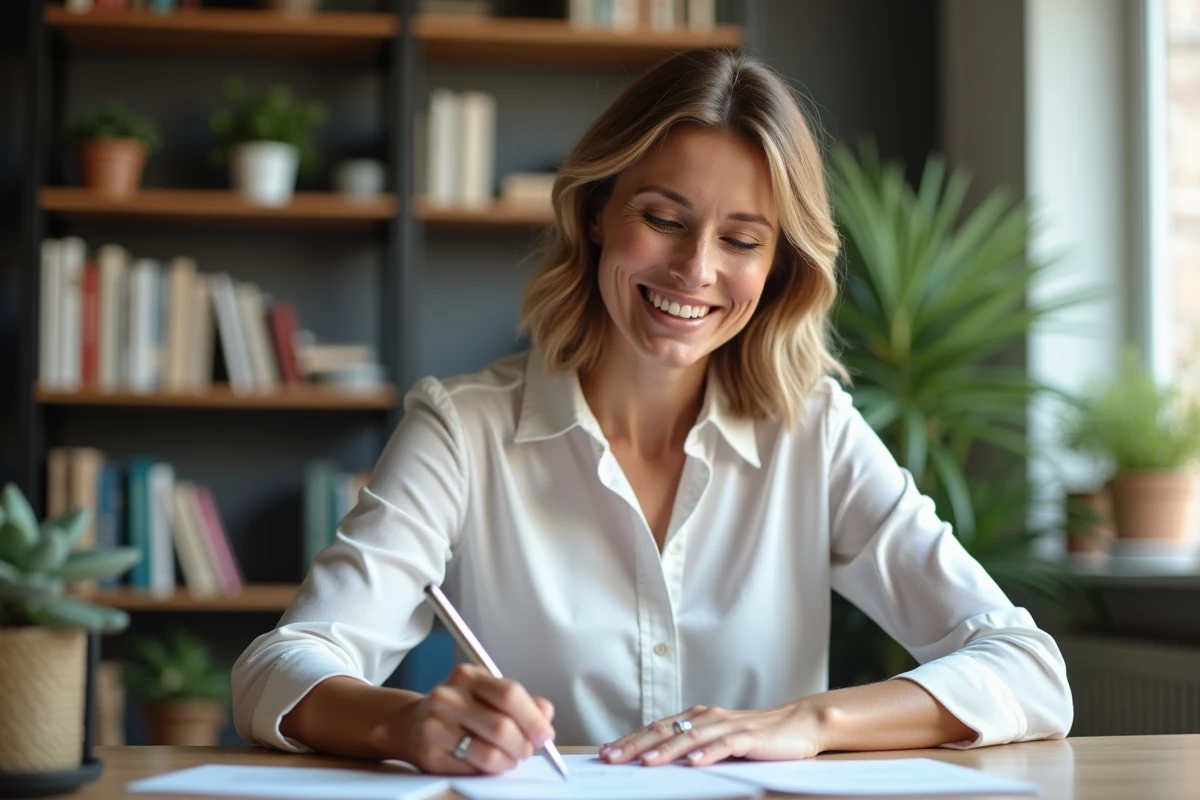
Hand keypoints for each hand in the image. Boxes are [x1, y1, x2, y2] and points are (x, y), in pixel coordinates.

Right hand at [393, 664, 555, 774]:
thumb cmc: (459, 709)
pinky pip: (473, 770)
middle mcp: (448, 698)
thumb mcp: (487, 694)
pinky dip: (488, 771)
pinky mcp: (430, 755)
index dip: (533, 718)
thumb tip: (546, 713)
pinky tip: (485, 762)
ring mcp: (435, 727)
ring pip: (489, 754)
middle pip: (501, 727)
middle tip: (527, 750)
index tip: (545, 734)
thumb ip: (520, 702)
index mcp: (467, 676)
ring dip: (508, 761)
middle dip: (523, 745)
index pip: (509, 694)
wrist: (410, 724)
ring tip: (508, 758)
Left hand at [600, 702, 825, 766]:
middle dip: (636, 745)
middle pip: (665, 730)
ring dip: (667, 751)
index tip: (606, 752)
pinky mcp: (748, 737)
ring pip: (690, 738)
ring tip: (646, 763)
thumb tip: (659, 762)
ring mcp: (727, 726)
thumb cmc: (757, 735)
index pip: (657, 728)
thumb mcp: (719, 740)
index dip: (630, 739)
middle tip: (612, 757)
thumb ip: (693, 747)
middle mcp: (707, 717)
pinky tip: (693, 764)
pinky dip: (707, 755)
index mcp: (697, 717)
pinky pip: (724, 746)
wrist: (799, 723)